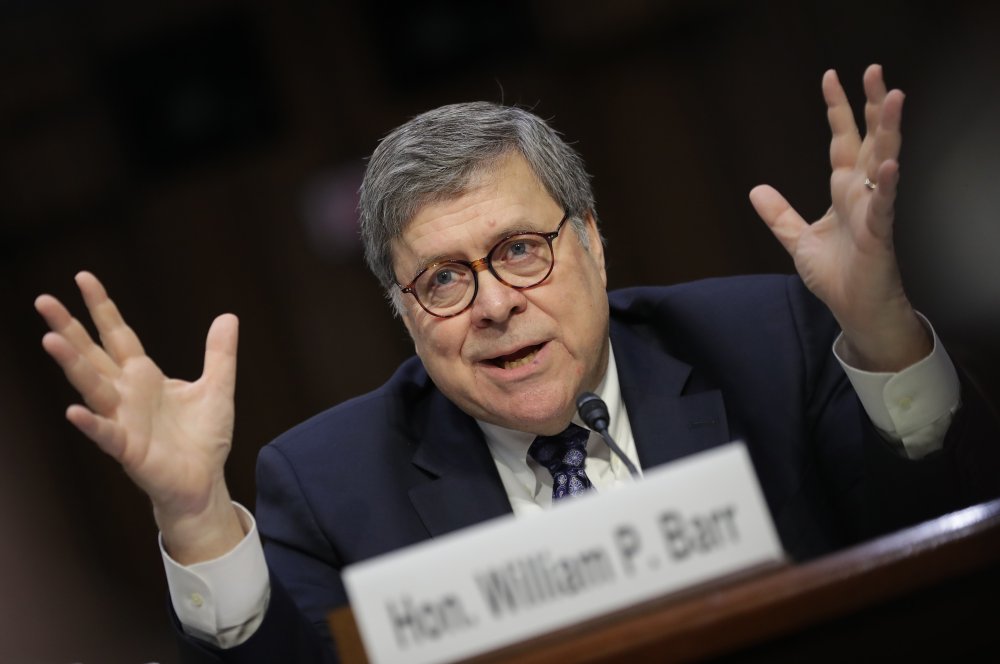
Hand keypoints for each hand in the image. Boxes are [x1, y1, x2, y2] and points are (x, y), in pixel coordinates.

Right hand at [36, 271, 244, 562]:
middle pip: (92, 354)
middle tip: (43, 300)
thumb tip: (229, 316)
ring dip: (72, 365)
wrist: (204, 481)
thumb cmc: (203, 439)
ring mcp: (123, 420)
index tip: (83, 278)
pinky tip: (74, 412)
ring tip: (50, 339)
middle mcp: (126, 395)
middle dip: (69, 328)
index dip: (102, 307)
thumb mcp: (217, 388)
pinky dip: (92, 424)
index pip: (117, 335)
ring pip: (92, 388)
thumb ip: (220, 354)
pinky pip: (106, 434)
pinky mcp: (129, 450)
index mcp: (144, 377)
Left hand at [750, 64, 930, 370]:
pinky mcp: (878, 235)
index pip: (842, 141)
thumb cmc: (836, 276)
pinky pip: (883, 206)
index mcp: (842, 192)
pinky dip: (884, 186)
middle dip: (873, 106)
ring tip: (894, 98)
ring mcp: (872, 211)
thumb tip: (757, 190)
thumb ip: (780, 215)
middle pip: (869, 140)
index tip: (831, 78)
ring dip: (888, 131)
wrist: (853, 309)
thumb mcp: (798, 240)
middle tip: (876, 70)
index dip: (837, 110)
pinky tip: (887, 166)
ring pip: (883, 162)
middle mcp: (860, 194)